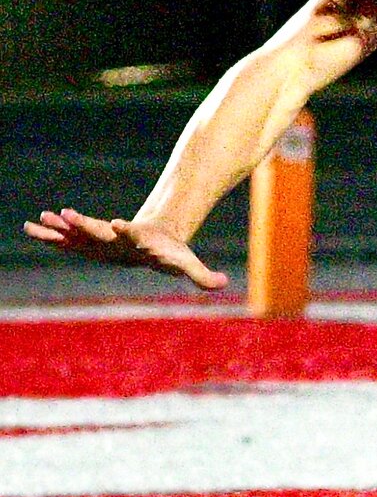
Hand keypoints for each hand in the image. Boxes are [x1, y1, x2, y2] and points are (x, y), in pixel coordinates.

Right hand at [24, 209, 227, 289]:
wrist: (154, 237)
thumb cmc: (169, 252)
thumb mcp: (186, 263)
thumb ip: (202, 275)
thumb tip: (224, 283)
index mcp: (139, 239)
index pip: (133, 233)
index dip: (127, 229)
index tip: (118, 222)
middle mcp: (117, 236)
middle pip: (100, 229)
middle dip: (85, 223)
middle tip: (68, 213)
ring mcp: (101, 238)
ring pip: (79, 232)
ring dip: (61, 227)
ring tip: (41, 218)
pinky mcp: (90, 242)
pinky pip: (68, 240)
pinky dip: (52, 236)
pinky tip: (31, 229)